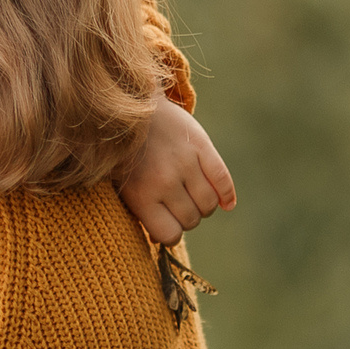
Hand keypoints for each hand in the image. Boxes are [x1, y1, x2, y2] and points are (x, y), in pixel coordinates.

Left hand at [116, 100, 235, 246]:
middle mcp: (164, 181)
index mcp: (141, 195)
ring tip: (193, 197)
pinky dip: (227, 195)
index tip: (168, 226)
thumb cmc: (123, 154)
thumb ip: (141, 212)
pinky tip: (225, 202)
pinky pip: (223, 180)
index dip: (171, 234)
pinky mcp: (201, 146)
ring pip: (208, 204)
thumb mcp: (121, 185)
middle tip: (177, 207)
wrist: (129, 107)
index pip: (169, 235)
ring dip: (204, 206)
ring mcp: (185, 163)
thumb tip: (162, 241)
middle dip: (186, 218)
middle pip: (191, 220)